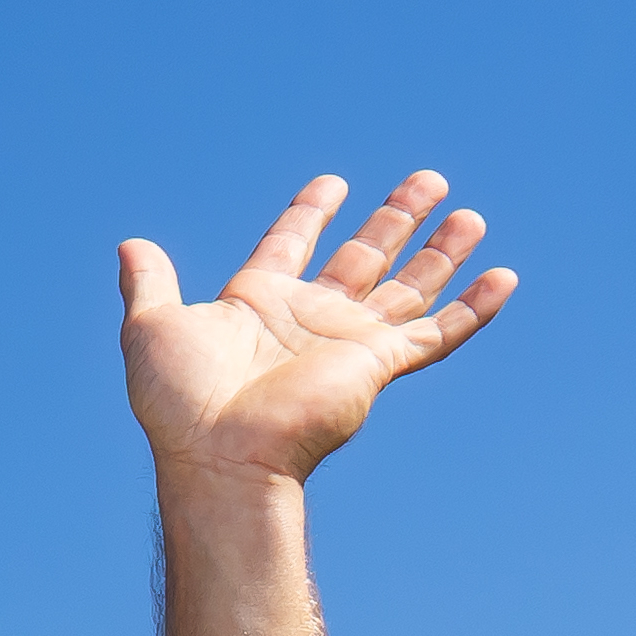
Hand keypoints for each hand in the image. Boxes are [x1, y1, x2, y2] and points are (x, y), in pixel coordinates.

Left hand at [116, 175, 512, 485]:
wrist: (219, 454)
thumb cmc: (181, 402)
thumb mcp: (152, 327)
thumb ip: (149, 284)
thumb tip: (131, 246)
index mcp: (260, 302)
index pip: (294, 243)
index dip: (312, 212)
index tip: (334, 183)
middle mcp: (310, 319)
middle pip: (365, 257)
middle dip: (395, 219)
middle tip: (428, 181)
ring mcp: (348, 343)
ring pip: (408, 287)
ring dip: (441, 251)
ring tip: (470, 214)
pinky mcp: (377, 366)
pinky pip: (436, 334)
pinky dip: (473, 309)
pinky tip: (504, 278)